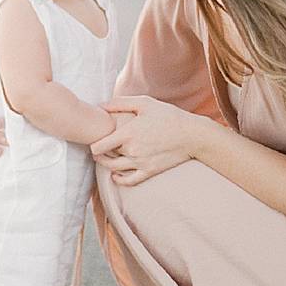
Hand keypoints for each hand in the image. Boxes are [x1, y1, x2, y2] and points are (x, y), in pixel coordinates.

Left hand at [91, 95, 212, 185]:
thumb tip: (99, 106)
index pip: (98, 146)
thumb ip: (119, 103)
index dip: (92, 142)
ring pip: (114, 169)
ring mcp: (141, 163)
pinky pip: (129, 181)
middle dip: (99, 152)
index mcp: (127, 134)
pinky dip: (119, 180)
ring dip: (106, 164)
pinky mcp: (150, 171)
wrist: (192, 135)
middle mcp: (132, 151)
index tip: (93, 138)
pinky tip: (115, 175)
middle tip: (98, 146)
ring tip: (104, 157)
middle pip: (104, 158)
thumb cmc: (168, 116)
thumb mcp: (144, 103)